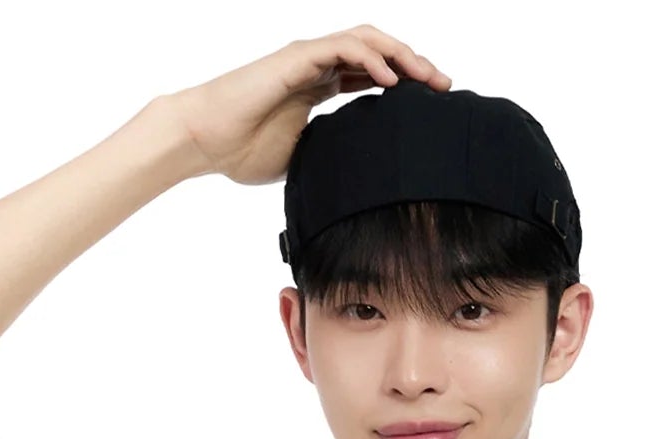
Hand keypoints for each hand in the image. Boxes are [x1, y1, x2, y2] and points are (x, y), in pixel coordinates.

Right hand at [164, 27, 450, 186]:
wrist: (204, 139)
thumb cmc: (241, 151)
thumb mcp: (301, 159)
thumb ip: (328, 157)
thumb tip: (357, 188)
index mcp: (318, 86)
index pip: (372, 74)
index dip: (405, 83)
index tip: (432, 105)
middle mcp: (317, 66)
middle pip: (378, 52)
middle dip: (414, 65)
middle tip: (443, 87)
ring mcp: (307, 58)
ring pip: (366, 40)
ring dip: (401, 55)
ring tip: (426, 78)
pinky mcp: (295, 58)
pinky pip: (341, 48)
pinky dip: (370, 59)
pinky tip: (391, 80)